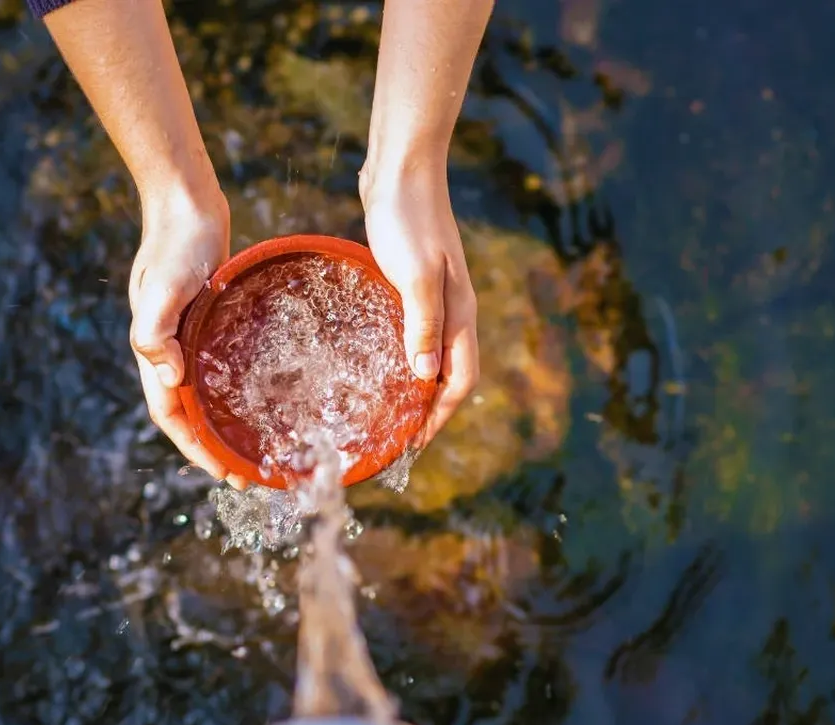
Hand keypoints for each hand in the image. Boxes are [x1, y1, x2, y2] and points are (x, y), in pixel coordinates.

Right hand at [128, 187, 246, 486]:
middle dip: (214, 448)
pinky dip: (235, 389)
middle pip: (189, 413)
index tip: (224, 473)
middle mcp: (170, 350)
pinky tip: (261, 397)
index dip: (195, 448)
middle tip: (249, 475)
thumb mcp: (163, 287)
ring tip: (255, 447)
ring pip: (205, 393)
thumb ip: (155, 332)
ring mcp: (189, 337)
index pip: (172, 415)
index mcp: (155, 351)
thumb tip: (169, 379)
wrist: (186, 205)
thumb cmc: (175, 245)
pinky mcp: (208, 322)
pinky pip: (220, 367)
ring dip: (225, 424)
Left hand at [359, 161, 479, 443]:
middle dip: (429, 411)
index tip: (413, 444)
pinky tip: (375, 361)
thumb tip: (424, 378)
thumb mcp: (415, 274)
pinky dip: (401, 356)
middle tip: (397, 438)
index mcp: (458, 313)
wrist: (401, 169)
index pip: (460, 381)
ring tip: (387, 411)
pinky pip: (413, 332)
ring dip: (415, 386)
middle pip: (449, 374)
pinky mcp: (412, 283)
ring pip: (431, 355)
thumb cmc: (407, 218)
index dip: (439, 416)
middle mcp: (452, 310)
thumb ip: (422, 325)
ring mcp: (434, 296)